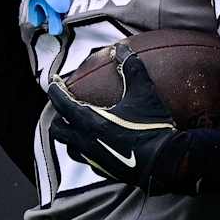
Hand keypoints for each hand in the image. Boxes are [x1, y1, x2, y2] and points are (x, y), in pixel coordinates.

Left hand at [47, 44, 213, 193]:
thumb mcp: (144, 94)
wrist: (165, 164)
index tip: (54, 82)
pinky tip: (98, 144)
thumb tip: (121, 49)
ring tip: (78, 126)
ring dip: (70, 135)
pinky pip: (87, 160)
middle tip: (65, 106)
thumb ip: (131, 69)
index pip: (62, 103)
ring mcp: (93, 158)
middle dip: (58, 116)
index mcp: (89, 121)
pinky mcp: (103, 171)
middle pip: (58, 129)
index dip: (55, 90)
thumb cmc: (152, 128)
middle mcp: (85, 141)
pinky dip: (86, 150)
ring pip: (69, 147)